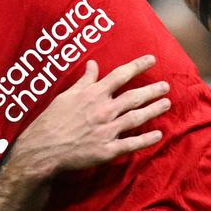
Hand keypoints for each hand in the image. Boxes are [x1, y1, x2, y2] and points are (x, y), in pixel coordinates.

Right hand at [13, 56, 169, 176]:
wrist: (43, 148)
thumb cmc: (52, 120)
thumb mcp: (66, 95)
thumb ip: (84, 81)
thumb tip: (92, 65)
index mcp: (93, 95)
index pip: (120, 76)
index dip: (138, 66)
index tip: (152, 60)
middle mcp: (103, 110)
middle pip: (134, 97)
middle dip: (152, 90)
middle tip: (166, 86)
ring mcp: (107, 130)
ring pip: (136, 118)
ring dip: (153, 110)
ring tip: (166, 104)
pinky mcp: (107, 150)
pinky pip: (131, 144)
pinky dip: (146, 140)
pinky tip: (158, 134)